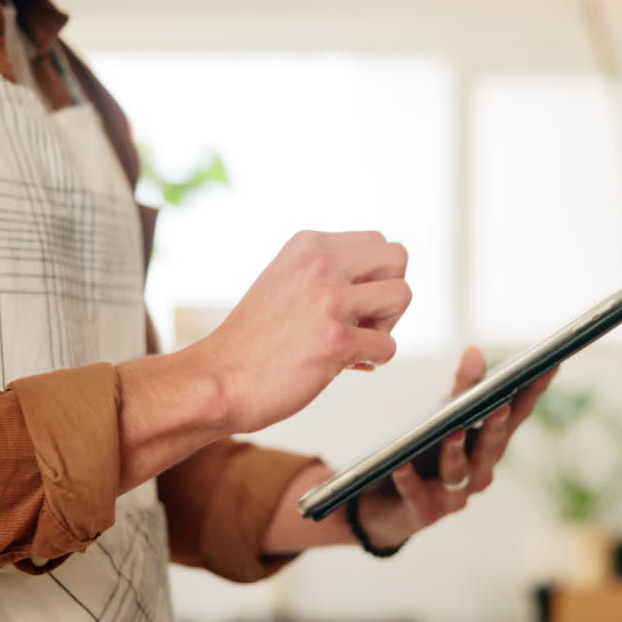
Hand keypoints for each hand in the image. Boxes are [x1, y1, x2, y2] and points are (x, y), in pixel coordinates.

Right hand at [192, 230, 410, 434]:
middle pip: (397, 258)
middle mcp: (320, 264)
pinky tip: (344, 366)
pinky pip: (388, 346)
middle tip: (361, 321)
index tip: (351, 303)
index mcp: (308, 246)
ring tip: (353, 343)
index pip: (377, 241)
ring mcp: (328, 300)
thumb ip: (325, 272)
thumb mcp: (286, 281)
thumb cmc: (252, 342)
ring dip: (385, 326)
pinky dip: (373, 361)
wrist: (219, 379)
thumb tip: (376, 282)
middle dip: (388, 294)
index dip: (374, 277)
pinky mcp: (335, 340)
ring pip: (402, 296)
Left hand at [354, 347, 556, 548]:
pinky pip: (417, 494)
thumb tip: (475, 350)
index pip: (517, 415)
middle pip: (491, 447)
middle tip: (500, 405)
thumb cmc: (425, 454)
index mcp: (490, 445)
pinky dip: (410, 480)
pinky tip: (402, 465)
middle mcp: (479, 471)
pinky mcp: (423, 513)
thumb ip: (461, 388)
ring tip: (453, 432)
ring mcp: (454, 495)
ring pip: (458, 473)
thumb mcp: (442, 418)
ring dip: (456, 453)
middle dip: (496, 427)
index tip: (551, 362)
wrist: (389, 506)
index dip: (534, 390)